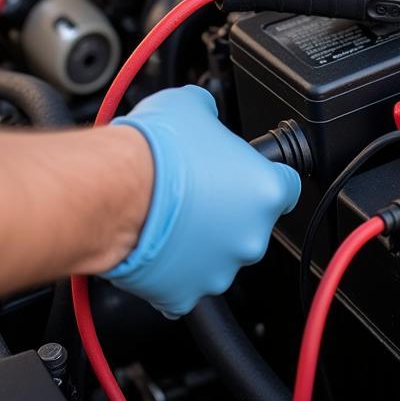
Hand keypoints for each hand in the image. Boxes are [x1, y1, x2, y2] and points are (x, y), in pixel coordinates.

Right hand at [102, 86, 300, 317]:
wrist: (113, 190)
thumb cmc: (156, 151)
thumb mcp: (192, 106)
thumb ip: (211, 114)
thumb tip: (205, 112)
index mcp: (266, 191)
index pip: (286, 186)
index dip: (264, 177)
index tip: (247, 176)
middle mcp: (250, 235)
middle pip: (249, 224)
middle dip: (227, 211)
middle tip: (197, 193)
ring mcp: (218, 269)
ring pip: (218, 256)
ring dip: (201, 241)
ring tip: (172, 218)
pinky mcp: (184, 294)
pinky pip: (185, 286)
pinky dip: (173, 272)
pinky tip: (157, 247)